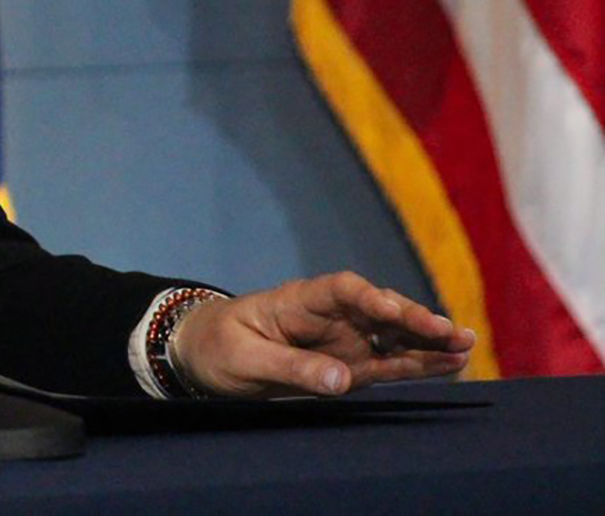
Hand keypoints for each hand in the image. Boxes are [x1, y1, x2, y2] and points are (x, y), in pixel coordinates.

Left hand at [169, 272, 475, 398]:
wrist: (204, 355)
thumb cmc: (218, 347)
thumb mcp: (244, 358)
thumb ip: (291, 367)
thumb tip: (343, 380)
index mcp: (298, 300)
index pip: (341, 289)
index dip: (370, 297)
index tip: (391, 309)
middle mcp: (330, 315)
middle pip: (378, 309)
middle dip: (413, 318)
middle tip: (449, 331)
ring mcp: (345, 339)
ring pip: (393, 335)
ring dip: (427, 340)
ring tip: (465, 345)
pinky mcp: (352, 365)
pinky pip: (391, 363)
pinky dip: (420, 364)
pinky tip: (452, 363)